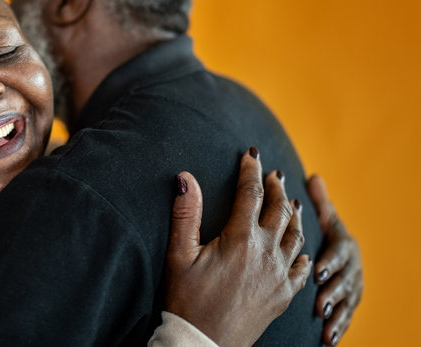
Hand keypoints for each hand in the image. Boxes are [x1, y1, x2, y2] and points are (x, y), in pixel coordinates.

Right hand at [164, 148, 311, 346]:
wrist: (204, 342)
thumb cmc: (187, 299)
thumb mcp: (179, 254)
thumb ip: (186, 213)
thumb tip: (186, 177)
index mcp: (240, 239)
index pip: (250, 193)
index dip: (250, 170)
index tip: (250, 154)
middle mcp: (266, 253)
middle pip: (278, 210)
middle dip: (276, 187)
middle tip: (273, 174)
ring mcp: (279, 275)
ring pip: (295, 235)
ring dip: (293, 214)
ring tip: (291, 201)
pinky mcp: (283, 295)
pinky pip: (302, 268)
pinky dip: (303, 252)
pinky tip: (301, 248)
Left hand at [307, 174, 362, 345]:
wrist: (343, 257)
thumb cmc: (329, 234)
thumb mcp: (327, 219)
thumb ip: (321, 202)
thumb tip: (314, 176)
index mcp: (345, 245)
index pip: (340, 252)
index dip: (331, 262)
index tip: (317, 271)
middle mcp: (353, 268)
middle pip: (346, 279)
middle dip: (333, 289)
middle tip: (318, 299)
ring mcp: (353, 288)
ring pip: (347, 300)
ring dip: (336, 310)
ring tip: (321, 318)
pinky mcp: (349, 304)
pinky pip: (346, 317)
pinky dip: (339, 328)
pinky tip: (328, 339)